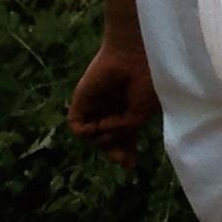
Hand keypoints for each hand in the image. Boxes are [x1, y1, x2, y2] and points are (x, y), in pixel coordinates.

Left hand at [67, 41, 158, 170]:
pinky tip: (99, 125)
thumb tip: (103, 134)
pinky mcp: (81, 101)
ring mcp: (96, 106)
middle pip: (107, 140)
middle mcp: (112, 108)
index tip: (131, 166)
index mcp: (129, 110)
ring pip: (93, 137)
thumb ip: (123, 131)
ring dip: (103, 142)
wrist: (133, 55)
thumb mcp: (140, 114)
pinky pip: (77, 127)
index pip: (124, 137)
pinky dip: (88, 131)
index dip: (126, 152)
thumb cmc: (144, 81)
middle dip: (114, 153)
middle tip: (124, 160)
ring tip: (113, 131)